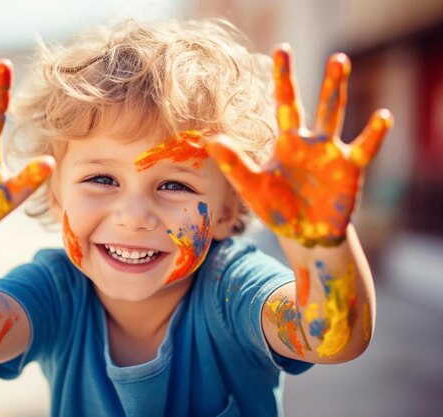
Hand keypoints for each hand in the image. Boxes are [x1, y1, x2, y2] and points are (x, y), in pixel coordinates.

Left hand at [207, 44, 392, 246]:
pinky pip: (364, 148)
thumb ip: (234, 164)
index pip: (285, 102)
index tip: (282, 49)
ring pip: (335, 116)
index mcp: (287, 141)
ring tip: (340, 62)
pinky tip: (383, 117)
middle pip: (316, 104)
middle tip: (330, 56)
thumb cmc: (278, 208)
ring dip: (337, 90)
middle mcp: (311, 141)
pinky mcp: (350, 169)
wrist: (304, 234)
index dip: (283, 77)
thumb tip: (209, 139)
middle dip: (322, 80)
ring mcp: (332, 153)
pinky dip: (374, 134)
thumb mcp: (252, 187)